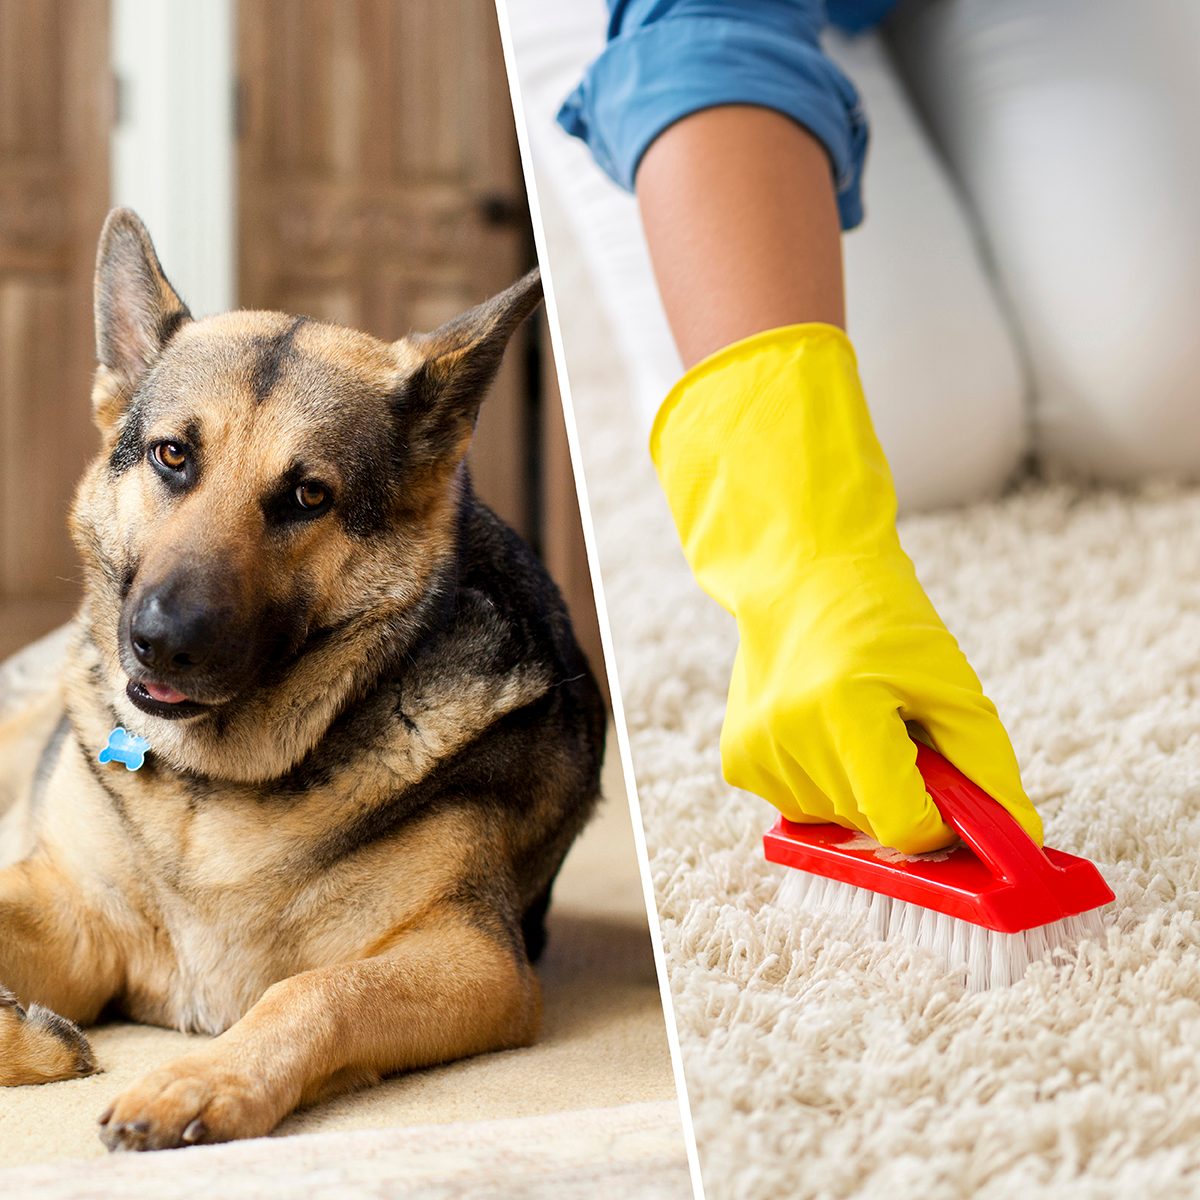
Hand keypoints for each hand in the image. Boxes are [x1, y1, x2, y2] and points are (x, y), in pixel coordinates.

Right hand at [651, 324, 1040, 853]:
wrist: (795, 555)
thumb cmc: (884, 613)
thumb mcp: (952, 682)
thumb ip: (986, 767)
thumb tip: (1018, 847)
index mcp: (847, 705)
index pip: (905, 827)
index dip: (944, 833)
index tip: (965, 826)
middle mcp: (788, 730)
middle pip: (869, 827)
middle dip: (900, 790)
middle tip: (902, 727)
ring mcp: (751, 745)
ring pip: (830, 818)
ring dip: (861, 781)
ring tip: (859, 710)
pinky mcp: (733, 752)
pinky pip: (796, 801)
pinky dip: (824, 775)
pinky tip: (824, 717)